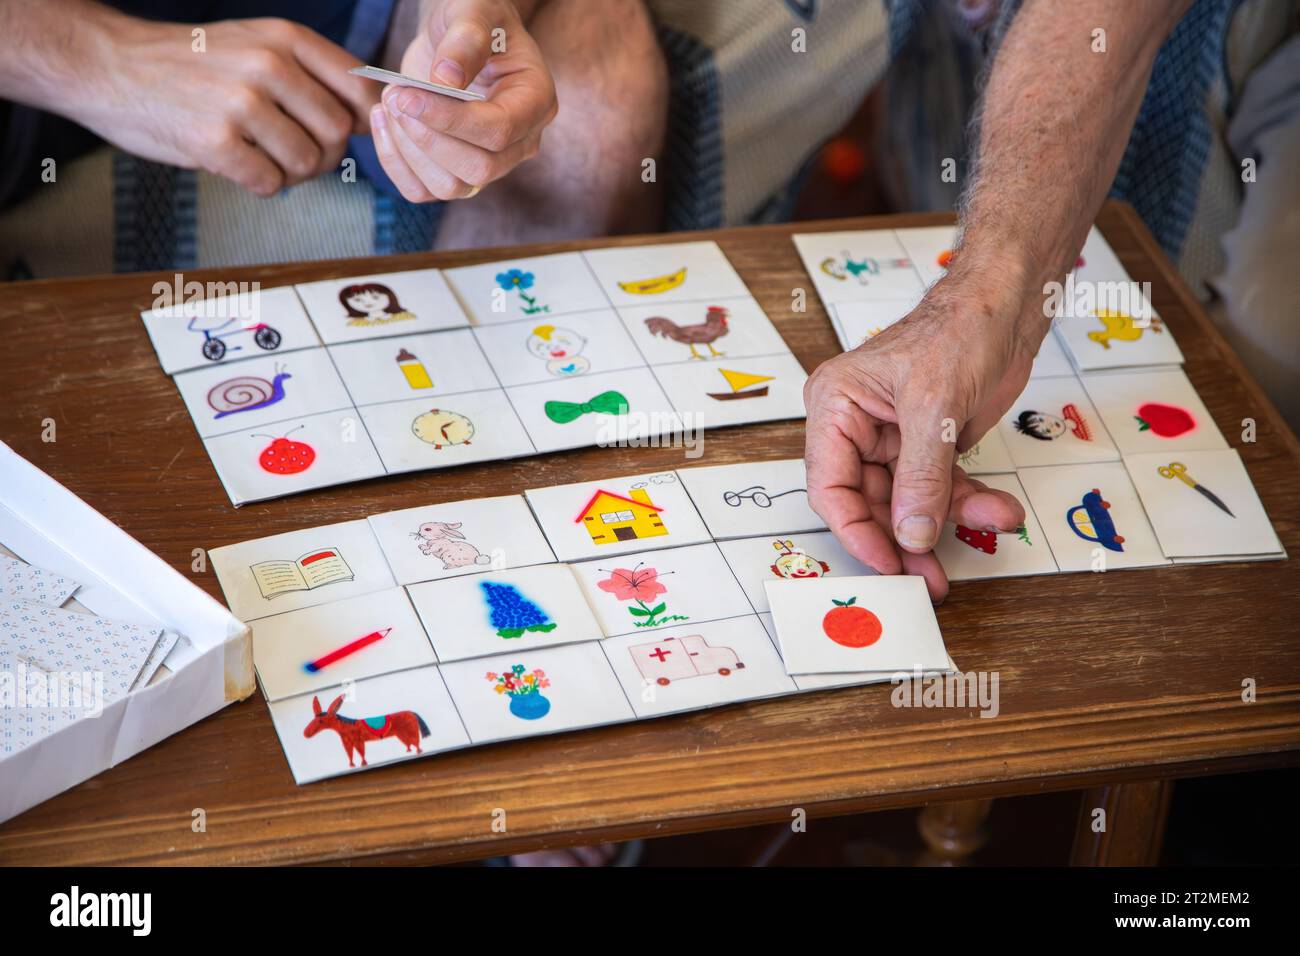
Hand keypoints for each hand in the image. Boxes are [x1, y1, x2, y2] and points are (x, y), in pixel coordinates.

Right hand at [66, 17, 375, 195]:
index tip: (344, 133)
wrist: (112, 67)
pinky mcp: (214, 141)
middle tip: (293, 154)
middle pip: (337, 134)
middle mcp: (269, 64)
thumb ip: (311, 74)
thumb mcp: (257, 44)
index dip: (363, 122)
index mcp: (286, 38)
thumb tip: (367, 121)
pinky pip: (269, 183)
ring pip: (307, 163)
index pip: (361, 89)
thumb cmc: (195, 65)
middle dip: (323, 155)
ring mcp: (241, 102)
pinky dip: (259, 185)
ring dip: (291, 174)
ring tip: (263, 158)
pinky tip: (239, 167)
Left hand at [371, 0, 555, 201]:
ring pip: (451, 187)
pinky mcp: (456, 172)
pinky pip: (424, 190)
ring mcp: (489, 163)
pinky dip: (395, 163)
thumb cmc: (474, 20)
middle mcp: (519, 142)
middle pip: (478, 169)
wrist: (459, 38)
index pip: (499, 132)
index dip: (451, 120)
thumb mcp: (472, 13)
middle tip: (395, 97)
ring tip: (389, 103)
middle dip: (428, 138)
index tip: (408, 95)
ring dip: (409, 151)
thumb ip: (464, 40)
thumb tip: (445, 81)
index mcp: (535, 103)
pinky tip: (383, 123)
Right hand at [803, 272, 1043, 599]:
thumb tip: (912, 533)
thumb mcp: (936, 407)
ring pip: (910, 502)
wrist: (1009, 305)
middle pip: (869, 503)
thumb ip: (921, 477)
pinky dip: (968, 502)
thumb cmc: (959, 328)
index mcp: (836, 406)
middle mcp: (858, 426)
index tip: (887, 561)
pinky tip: (997, 509)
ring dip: (948, 520)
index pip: (831, 485)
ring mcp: (894, 439)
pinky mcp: (929, 446)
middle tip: (930, 575)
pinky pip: (941, 489)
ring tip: (986, 524)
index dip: (856, 530)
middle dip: (906, 537)